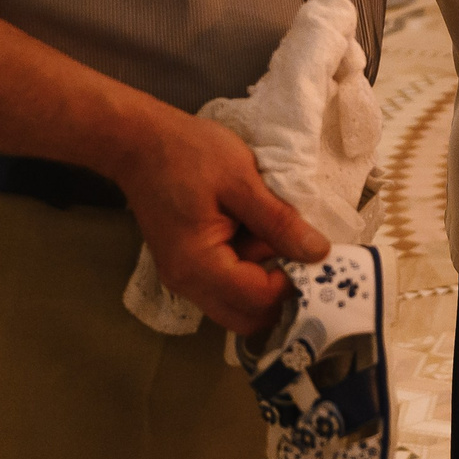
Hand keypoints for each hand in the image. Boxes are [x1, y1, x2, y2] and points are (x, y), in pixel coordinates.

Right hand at [110, 107, 328, 336]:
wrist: (139, 141)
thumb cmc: (189, 154)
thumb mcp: (242, 181)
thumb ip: (279, 222)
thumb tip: (318, 253)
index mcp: (198, 265)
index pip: (257, 300)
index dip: (291, 282)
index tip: (310, 252)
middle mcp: (186, 284)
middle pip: (245, 317)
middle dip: (276, 289)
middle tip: (292, 247)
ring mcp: (183, 277)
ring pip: (236, 302)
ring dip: (260, 276)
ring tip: (265, 226)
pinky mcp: (185, 265)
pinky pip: (224, 282)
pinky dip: (245, 265)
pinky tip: (248, 226)